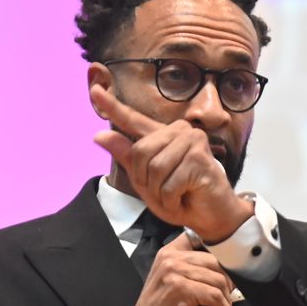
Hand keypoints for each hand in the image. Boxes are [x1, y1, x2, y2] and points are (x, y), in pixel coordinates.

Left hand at [91, 84, 252, 243]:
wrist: (211, 215)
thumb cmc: (181, 196)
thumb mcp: (146, 180)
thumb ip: (127, 156)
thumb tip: (98, 135)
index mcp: (162, 135)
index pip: (133, 119)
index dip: (112, 106)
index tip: (95, 90)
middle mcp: (179, 131)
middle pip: (140, 152)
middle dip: (146, 181)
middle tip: (165, 192)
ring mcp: (192, 140)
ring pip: (154, 168)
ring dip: (160, 192)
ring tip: (176, 195)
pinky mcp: (200, 157)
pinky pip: (169, 183)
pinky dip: (172, 199)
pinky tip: (185, 198)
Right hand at [131, 232, 233, 305]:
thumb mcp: (173, 281)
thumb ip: (192, 268)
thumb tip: (225, 269)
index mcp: (170, 252)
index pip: (203, 241)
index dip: (221, 258)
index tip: (225, 278)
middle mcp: (171, 258)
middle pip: (216, 261)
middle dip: (227, 284)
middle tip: (226, 300)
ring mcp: (174, 272)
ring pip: (218, 280)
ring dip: (226, 300)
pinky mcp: (179, 289)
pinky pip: (214, 295)